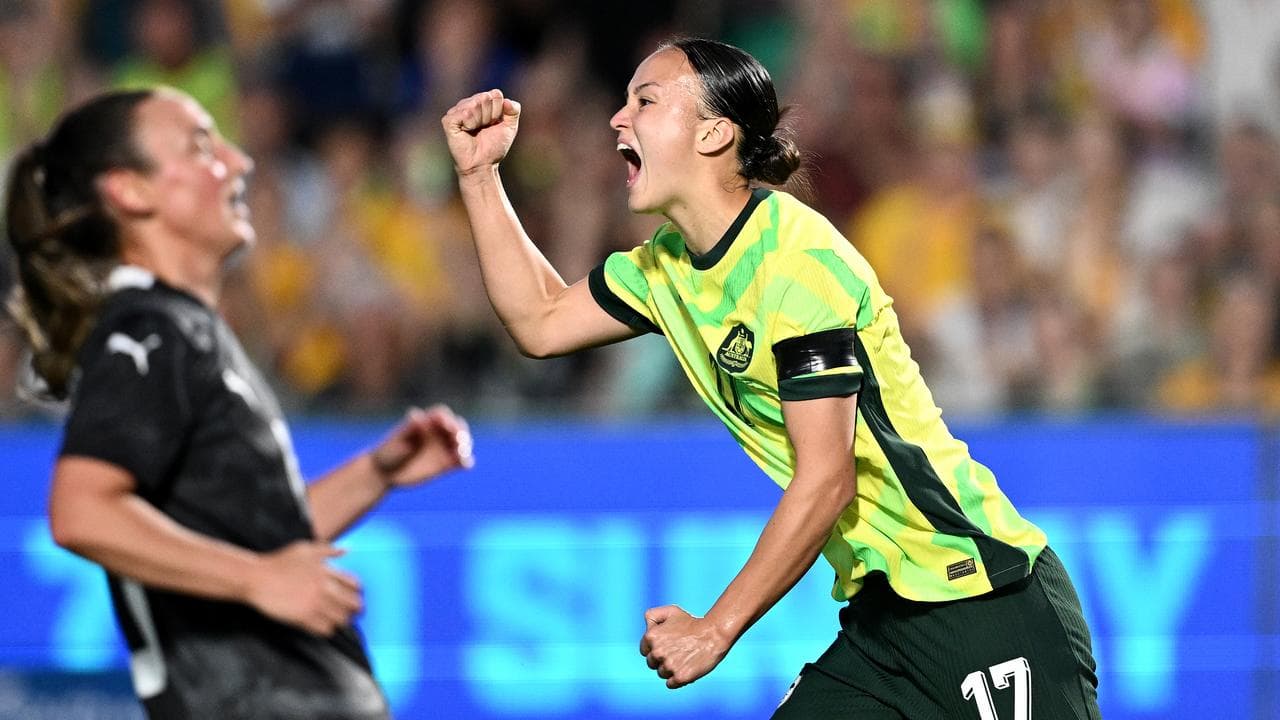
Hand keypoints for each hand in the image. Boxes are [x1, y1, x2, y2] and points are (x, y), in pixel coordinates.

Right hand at [247, 541, 362, 635]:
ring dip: (342, 620)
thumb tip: (346, 550)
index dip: (357, 591)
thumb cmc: (279, 562)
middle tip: (352, 611)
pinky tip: (323, 625)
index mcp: (326, 571)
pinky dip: (327, 629)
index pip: (354, 585)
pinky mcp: (303, 618)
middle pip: (352, 604)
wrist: (257, 578)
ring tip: (338, 620)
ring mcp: (314, 604)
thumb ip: (328, 549)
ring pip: (341, 619)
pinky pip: (325, 629)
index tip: (354, 595)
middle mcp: (324, 588)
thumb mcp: (305, 549)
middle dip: (354, 608)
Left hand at [370, 405, 473, 487]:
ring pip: (461, 444)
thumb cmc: (388, 452)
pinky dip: (466, 462)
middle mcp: (437, 434)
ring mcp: (443, 449)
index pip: (442, 414)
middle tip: (458, 440)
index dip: (447, 418)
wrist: (384, 473)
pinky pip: (460, 462)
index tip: (447, 427)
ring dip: (465, 446)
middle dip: (460, 431)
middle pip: (457, 427)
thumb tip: (418, 415)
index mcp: (426, 423)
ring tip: (461, 453)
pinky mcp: (446, 464)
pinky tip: (466, 465)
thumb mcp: (397, 439)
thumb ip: (410, 428)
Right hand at [441, 89, 520, 176]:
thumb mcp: (510, 127)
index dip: (499, 111)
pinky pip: (464, 113)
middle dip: (489, 116)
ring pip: (475, 104)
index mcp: (482, 102)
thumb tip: (507, 101)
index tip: (494, 124)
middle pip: (485, 97)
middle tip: (484, 129)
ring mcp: (457, 111)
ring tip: (475, 131)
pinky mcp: (449, 120)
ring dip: (480, 121)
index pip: (495, 94)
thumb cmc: (494, 146)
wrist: (482, 164)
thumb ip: (514, 111)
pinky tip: (466, 131)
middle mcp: (468, 103)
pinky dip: (470, 124)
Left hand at [639, 605, 730, 688]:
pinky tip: (686, 668)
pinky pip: (670, 684)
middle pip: (652, 664)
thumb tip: (646, 629)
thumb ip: (652, 616)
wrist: (713, 634)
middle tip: (677, 651)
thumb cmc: (692, 623)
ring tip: (684, 658)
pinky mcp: (680, 677)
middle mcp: (657, 652)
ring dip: (671, 669)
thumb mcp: (670, 611)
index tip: (668, 645)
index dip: (656, 648)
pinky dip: (677, 679)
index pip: (644, 651)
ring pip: (662, 673)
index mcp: (651, 637)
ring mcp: (668, 666)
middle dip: (662, 659)